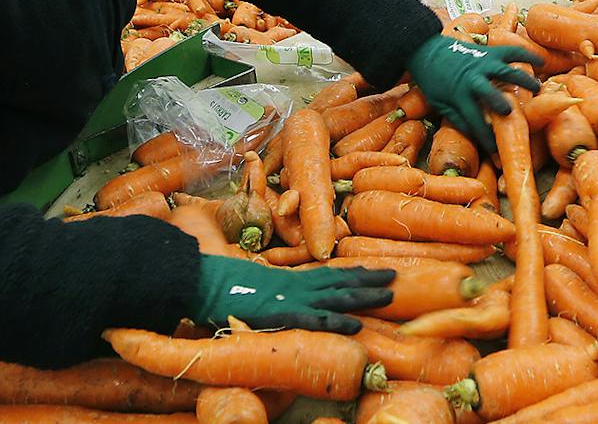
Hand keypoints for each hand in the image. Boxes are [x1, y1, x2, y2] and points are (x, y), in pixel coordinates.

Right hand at [194, 256, 393, 333]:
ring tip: (390, 294)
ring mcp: (290, 298)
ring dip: (364, 295)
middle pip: (340, 280)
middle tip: (396, 276)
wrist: (201, 281)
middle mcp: (295, 284)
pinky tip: (356, 325)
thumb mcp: (251, 286)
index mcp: (288, 278)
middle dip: (368, 280)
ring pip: (336, 295)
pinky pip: (315, 319)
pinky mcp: (281, 313)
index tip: (373, 271)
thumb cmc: (220, 283)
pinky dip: (337, 322)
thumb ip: (268, 290)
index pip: (328, 273)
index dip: (352, 272)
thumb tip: (274, 295)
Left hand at [407, 36, 541, 151]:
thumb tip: (477, 135)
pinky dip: (526, 53)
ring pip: (505, 70)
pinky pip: (510, 51)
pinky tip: (541, 62)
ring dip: (522, 79)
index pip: (474, 122)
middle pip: (490, 93)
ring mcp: (482, 63)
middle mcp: (472, 79)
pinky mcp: (488, 51)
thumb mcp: (440, 104)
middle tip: (513, 113)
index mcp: (458, 96)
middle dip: (501, 103)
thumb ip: (458, 118)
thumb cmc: (433, 82)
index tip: (498, 153)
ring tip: (537, 88)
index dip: (486, 139)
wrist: (426, 51)